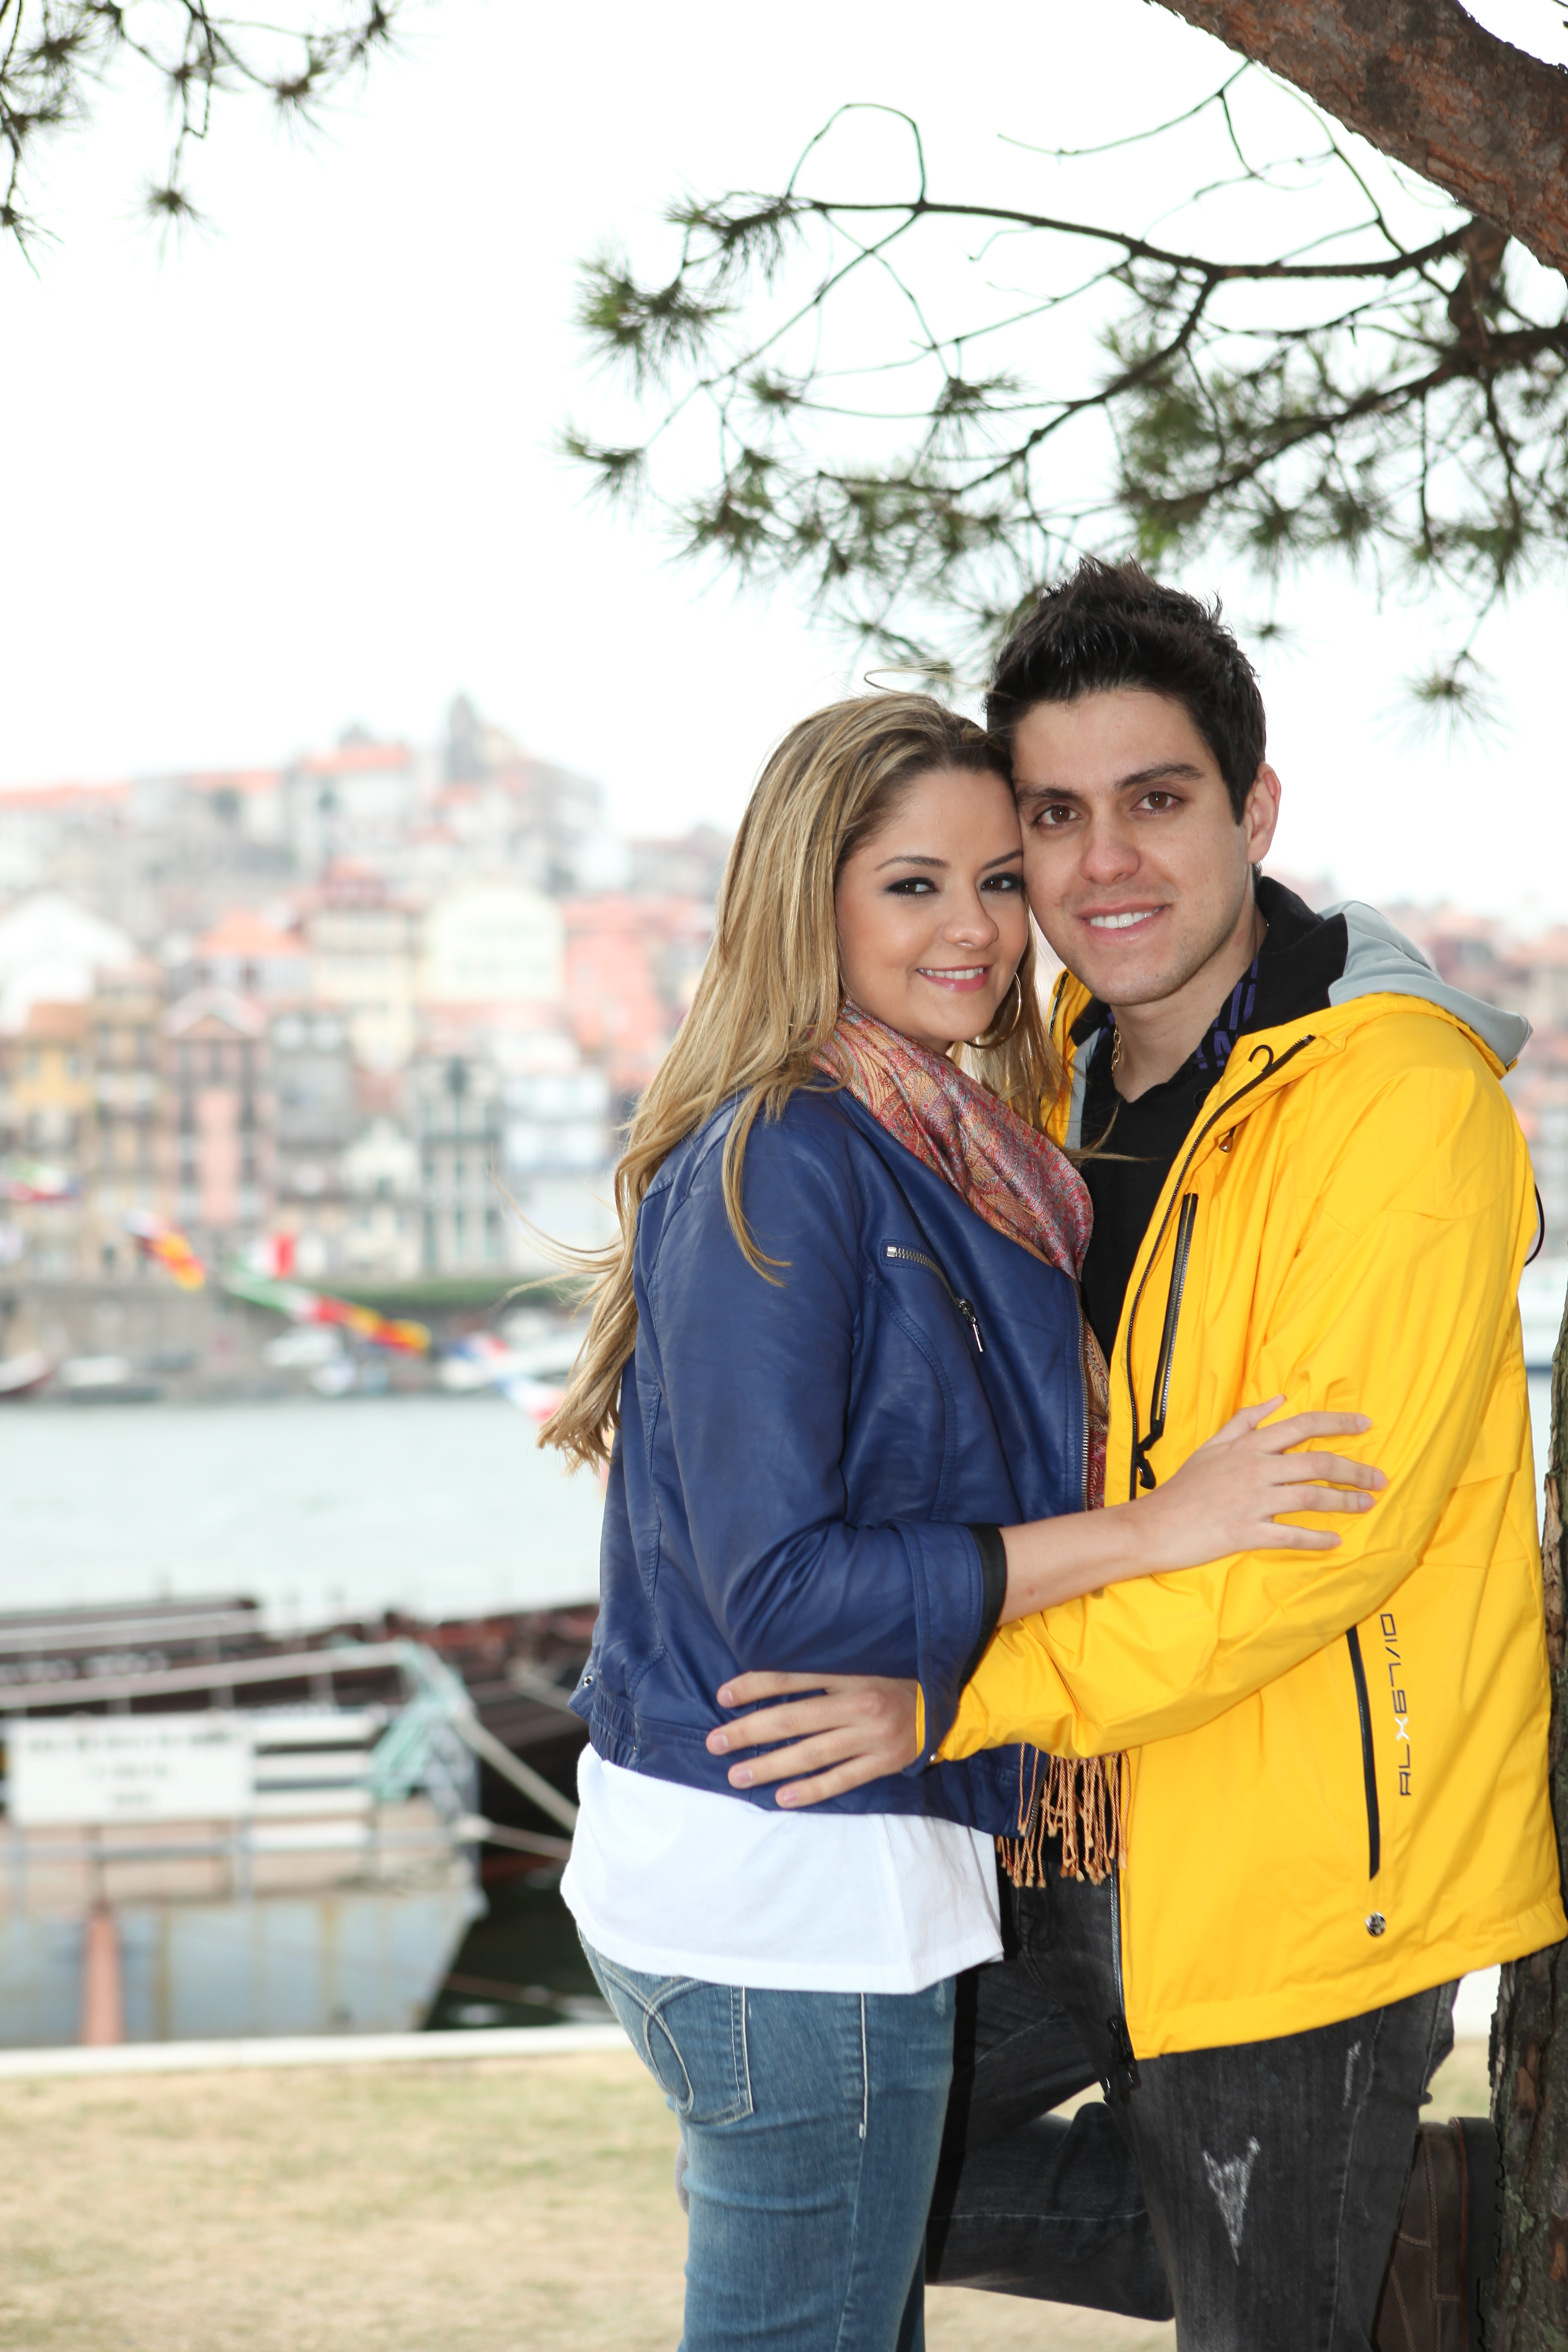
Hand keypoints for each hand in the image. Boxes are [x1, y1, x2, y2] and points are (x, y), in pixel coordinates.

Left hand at [705, 1671, 919, 1806]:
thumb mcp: (862, 1661)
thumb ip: (823, 1669)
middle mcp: (859, 1704)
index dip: (755, 1686)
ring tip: (737, 1774)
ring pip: (811, 1754)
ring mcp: (872, 1736)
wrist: (948, 1701)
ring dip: (770, 1765)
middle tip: (715, 1742)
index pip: (792, 1678)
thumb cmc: (893, 1678)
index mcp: (850, 1672)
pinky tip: (783, 1797)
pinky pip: (842, 1779)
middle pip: (793, 1720)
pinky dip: (812, 1790)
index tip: (723, 1696)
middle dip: (749, 1731)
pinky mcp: (885, 1762)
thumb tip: (770, 1676)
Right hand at [1136, 1398, 1385, 1570]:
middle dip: (1354, 1469)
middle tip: (1379, 1478)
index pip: (1300, 1425)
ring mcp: (1250, 1502)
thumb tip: (1278, 1399)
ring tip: (1367, 1505)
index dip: (1337, 1422)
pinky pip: (1291, 1536)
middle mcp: (1253, 1469)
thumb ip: (1245, 1422)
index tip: (1365, 1424)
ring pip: (1310, 1498)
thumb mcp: (1211, 1447)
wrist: (1152, 1525)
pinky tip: (1336, 1541)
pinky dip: (1317, 1539)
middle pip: (1316, 1463)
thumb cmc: (1184, 1487)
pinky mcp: (1245, 1532)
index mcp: (1247, 1446)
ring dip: (1344, 1502)